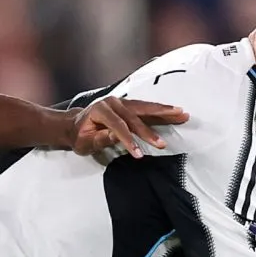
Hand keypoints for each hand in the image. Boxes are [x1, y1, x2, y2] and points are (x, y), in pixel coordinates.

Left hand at [68, 97, 188, 157]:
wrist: (75, 126)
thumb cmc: (80, 135)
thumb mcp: (85, 142)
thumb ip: (100, 138)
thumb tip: (115, 136)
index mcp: (100, 110)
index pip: (118, 126)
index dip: (129, 140)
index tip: (138, 154)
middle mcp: (112, 102)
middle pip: (135, 115)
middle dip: (150, 129)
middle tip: (163, 143)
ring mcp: (121, 102)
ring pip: (145, 108)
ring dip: (164, 111)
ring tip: (181, 113)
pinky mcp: (128, 105)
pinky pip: (146, 108)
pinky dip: (160, 110)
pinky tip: (173, 111)